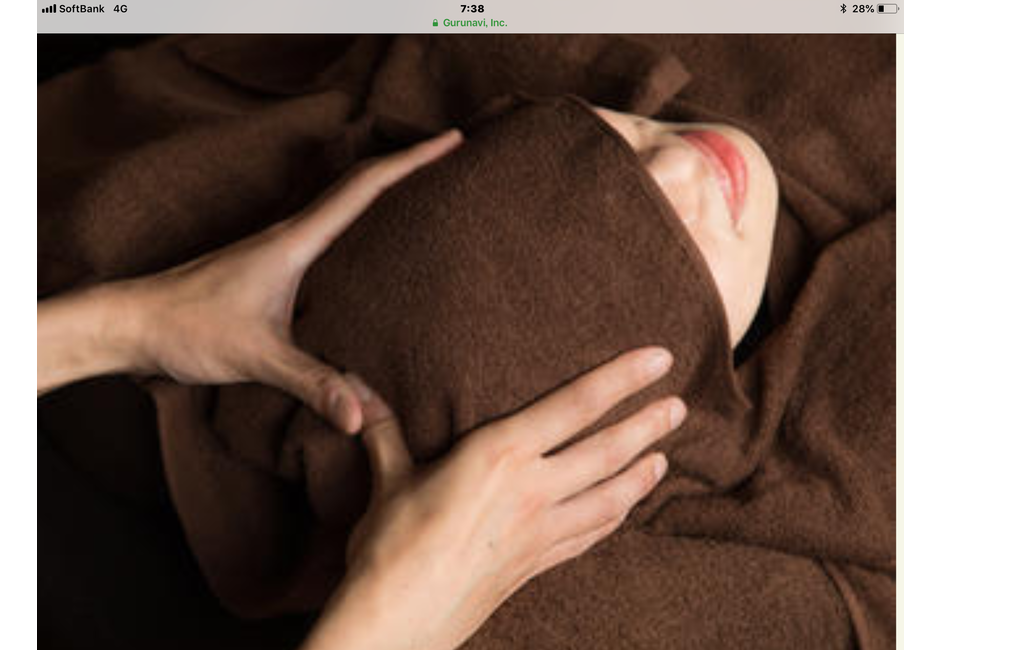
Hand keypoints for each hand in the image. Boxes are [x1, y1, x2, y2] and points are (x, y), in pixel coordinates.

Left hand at [41, 130, 463, 427]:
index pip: (364, 188)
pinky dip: (358, 227)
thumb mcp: (256, 358)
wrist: (130, 323)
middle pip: (360, 186)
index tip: (451, 141)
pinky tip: (369, 252)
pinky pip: (327, 234)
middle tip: (452, 157)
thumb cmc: (185, 327)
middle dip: (408, 165)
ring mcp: (279, 250)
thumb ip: (312, 383)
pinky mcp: (270, 268)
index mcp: (295, 241)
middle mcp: (291, 235)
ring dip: (382, 192)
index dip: (411, 160)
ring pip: (342, 207)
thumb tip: (364, 416)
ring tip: (425, 194)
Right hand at [302, 347, 686, 649]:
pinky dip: (613, 516)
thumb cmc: (389, 548)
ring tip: (665, 458)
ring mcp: (541, 531)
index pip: (576, 404)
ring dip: (641, 475)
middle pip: (607, 450)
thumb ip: (384, 431)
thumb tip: (355, 387)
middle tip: (680, 406)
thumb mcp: (388, 479)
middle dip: (648, 426)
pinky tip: (623, 509)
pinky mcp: (538, 564)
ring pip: (610, 496)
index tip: (660, 359)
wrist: (399, 622)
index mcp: (500, 455)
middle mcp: (532, 489)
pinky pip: (589, 533)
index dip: (623, 377)